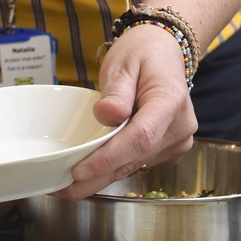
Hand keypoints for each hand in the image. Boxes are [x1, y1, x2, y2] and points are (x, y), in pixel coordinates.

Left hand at [54, 24, 197, 199]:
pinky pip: (136, 164)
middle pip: (134, 159)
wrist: (164, 53)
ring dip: (100, 178)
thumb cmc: (142, 54)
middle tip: (61, 187)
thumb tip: (107, 114)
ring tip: (66, 185)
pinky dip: (111, 170)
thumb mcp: (123, 63)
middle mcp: (179, 127)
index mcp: (171, 101)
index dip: (108, 158)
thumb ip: (117, 91)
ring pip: (133, 166)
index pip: (140, 138)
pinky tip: (87, 175)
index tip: (79, 170)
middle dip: (96, 177)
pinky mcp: (167, 150)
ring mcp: (176, 142)